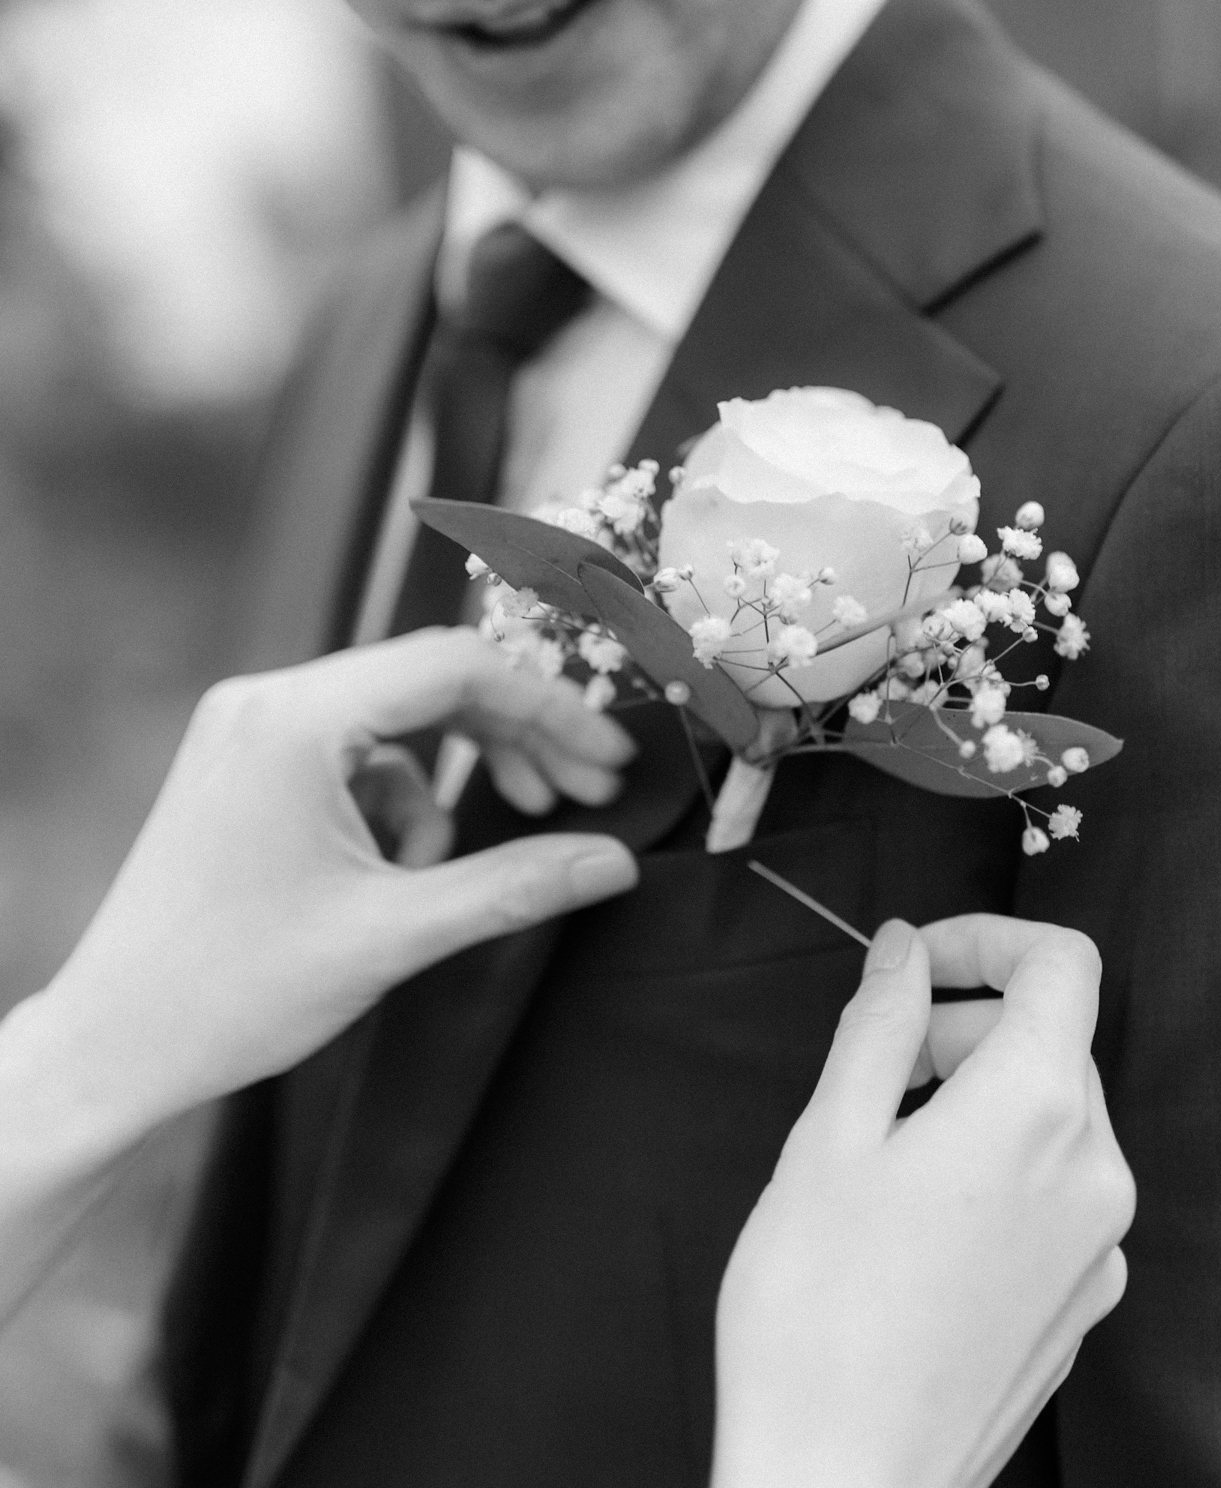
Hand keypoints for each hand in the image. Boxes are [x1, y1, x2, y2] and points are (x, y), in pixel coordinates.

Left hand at [9, 629, 637, 1158]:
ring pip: (394, 724)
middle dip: (511, 742)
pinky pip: (352, 758)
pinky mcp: (244, 766)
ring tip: (453, 871)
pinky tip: (391, 880)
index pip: (457, 665)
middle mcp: (266, 701)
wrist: (115, 1046)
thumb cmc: (234, 989)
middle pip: (429, 684)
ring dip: (447, 787)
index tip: (609, 762)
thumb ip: (514, 886)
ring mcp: (248, 730)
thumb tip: (614, 861)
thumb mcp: (394, 934)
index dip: (550, 708)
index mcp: (295, 718)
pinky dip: (392, 808)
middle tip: (582, 798)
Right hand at [712, 914, 1135, 1487]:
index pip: (1061, 964)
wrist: (839, 1483)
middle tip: (871, 1066)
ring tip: (881, 1151)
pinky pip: (1055, 1190)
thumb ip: (878, 1022)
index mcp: (1035, 1111)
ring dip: (976, 1094)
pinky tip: (915, 1219)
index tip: (914, 962)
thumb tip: (903, 950)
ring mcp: (1097, 1247)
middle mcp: (1093, 1173)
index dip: (985, 938)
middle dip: (962, 1023)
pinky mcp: (1081, 1303)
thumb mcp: (828, 1135)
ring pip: (1053, 1114)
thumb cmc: (816, 1315)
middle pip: (1052, 1039)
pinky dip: (997, 1166)